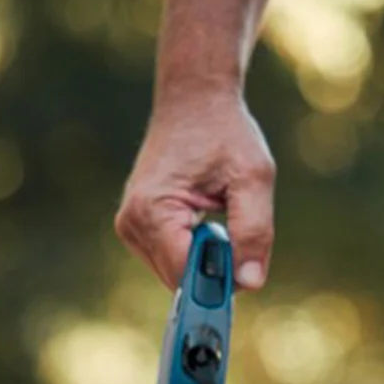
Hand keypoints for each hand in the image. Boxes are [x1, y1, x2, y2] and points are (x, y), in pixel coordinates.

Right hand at [115, 84, 274, 291]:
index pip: (185, 274)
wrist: (193, 100)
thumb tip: (250, 283)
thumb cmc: (224, 131)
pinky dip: (193, 252)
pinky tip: (202, 220)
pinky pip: (170, 262)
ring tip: (214, 216)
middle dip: (212, 269)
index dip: (218, 280)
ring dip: (203, 260)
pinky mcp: (135, 229)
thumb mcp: (253, 177)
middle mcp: (132, 223)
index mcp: (152, 210)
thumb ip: (254, 231)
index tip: (244, 271)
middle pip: (179, 280)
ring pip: (175, 276)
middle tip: (234, 231)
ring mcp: (130, 229)